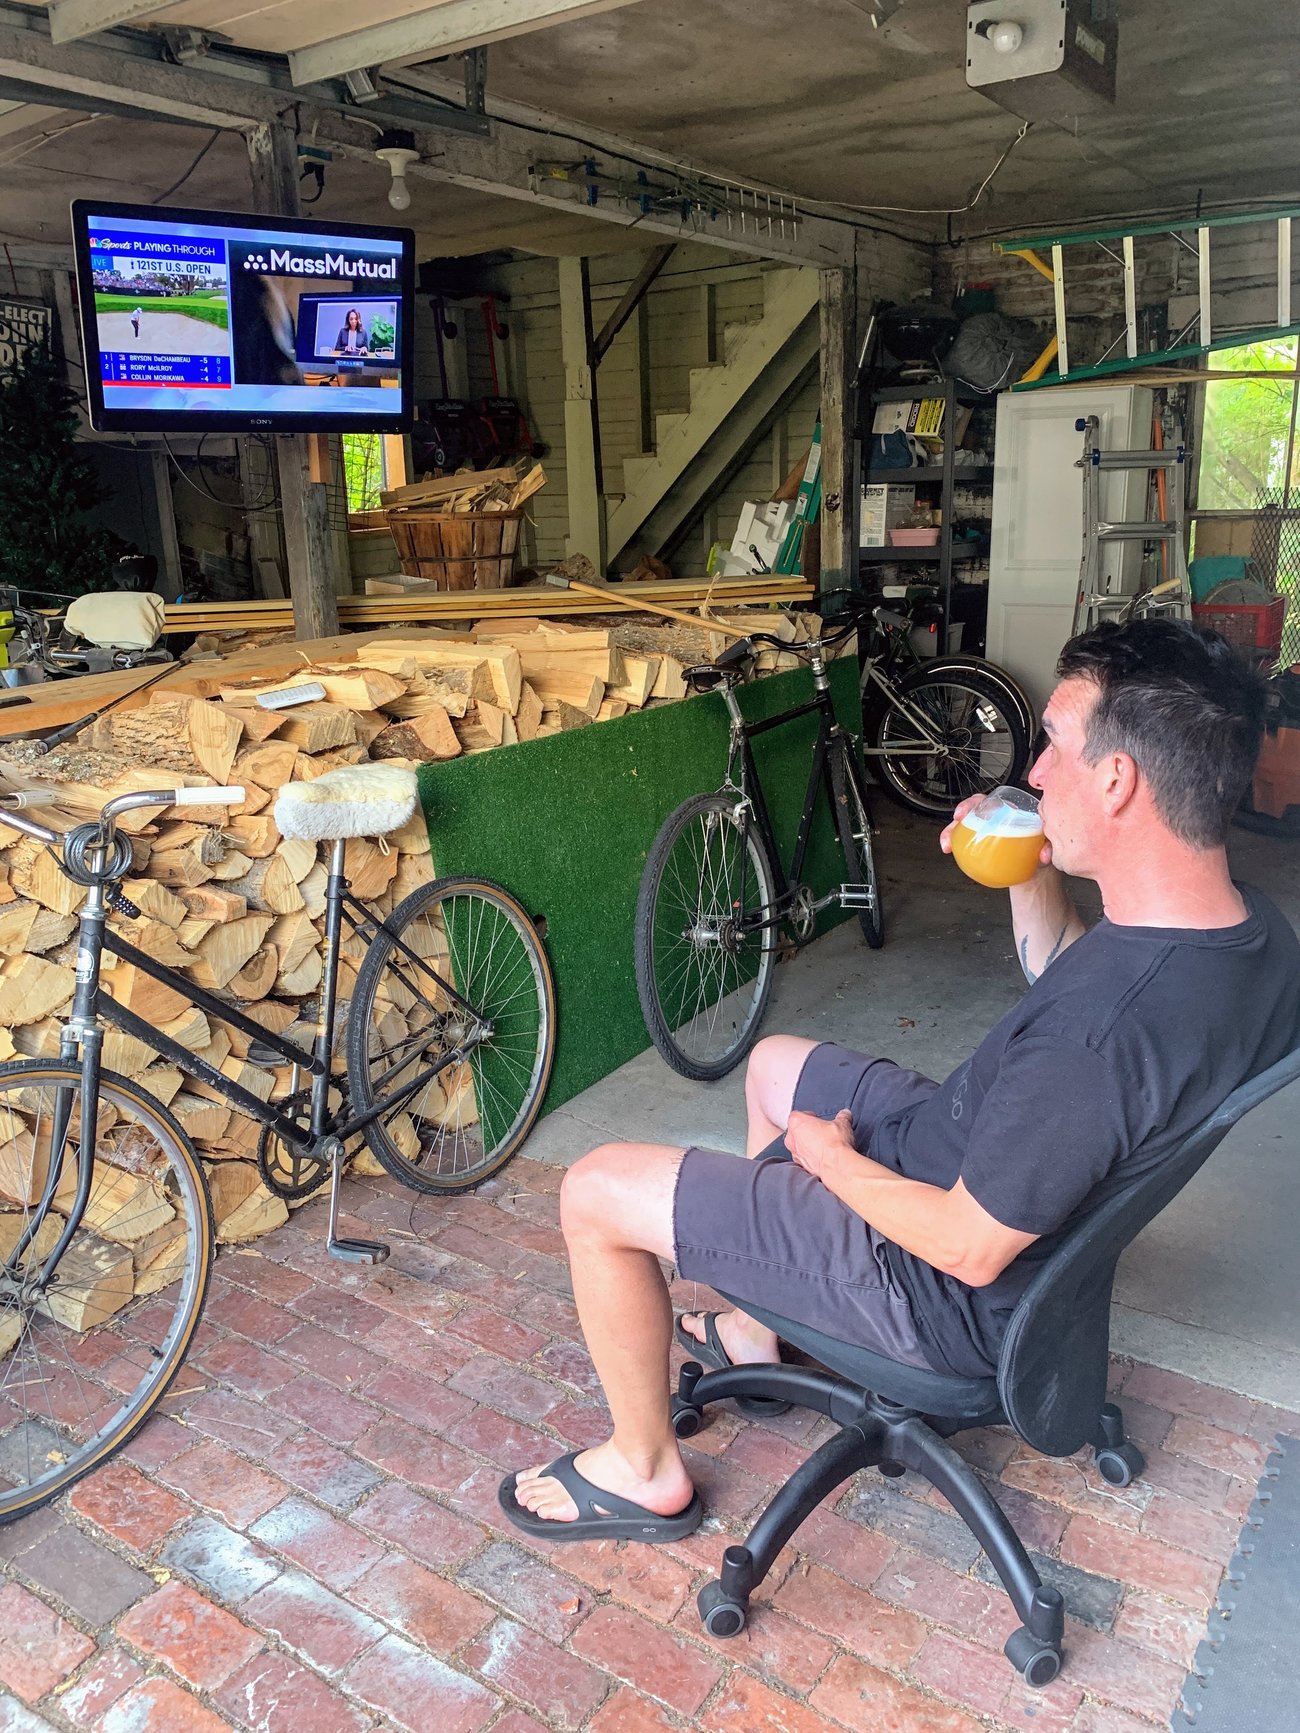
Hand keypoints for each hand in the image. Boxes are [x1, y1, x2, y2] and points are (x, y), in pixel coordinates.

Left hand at [785, 1109, 857, 1182]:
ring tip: (823, 1145)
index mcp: (797, 1122)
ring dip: (808, 1145)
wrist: (836, 1165)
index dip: (807, 1115)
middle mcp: (792, 1138)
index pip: (797, 1115)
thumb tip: (845, 1115)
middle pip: (796, 1131)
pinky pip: (804, 1158)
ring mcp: (796, 1154)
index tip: (816, 1118)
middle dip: (807, 1130)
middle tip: (821, 1131)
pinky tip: (823, 1156)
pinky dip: (811, 1157)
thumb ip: (842, 1117)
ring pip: (799, 1146)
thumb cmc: (834, 1143)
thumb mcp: (842, 1123)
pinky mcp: (802, 1166)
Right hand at [940, 797, 1054, 872]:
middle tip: (956, 820)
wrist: (1034, 874)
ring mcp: (985, 833)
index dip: (980, 801)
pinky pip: (963, 842)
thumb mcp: (1045, 849)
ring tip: (947, 842)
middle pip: (974, 809)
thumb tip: (1043, 853)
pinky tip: (948, 849)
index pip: (994, 801)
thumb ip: (1049, 848)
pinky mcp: (978, 847)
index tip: (974, 807)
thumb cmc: (1038, 854)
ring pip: (964, 825)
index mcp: (1012, 813)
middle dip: (961, 810)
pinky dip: (952, 843)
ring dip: (950, 830)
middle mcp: (996, 820)